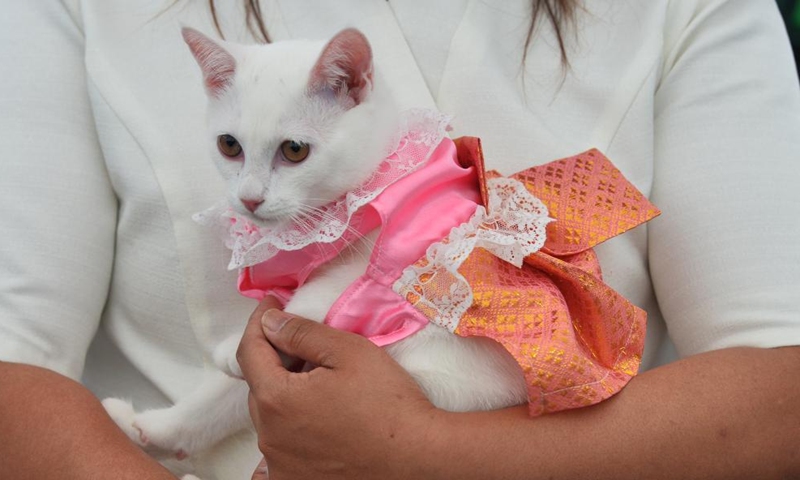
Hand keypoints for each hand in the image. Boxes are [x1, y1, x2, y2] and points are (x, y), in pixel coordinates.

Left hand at [236, 299, 440, 479]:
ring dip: (284, 395)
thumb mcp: (348, 352)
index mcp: (276, 400)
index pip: (249, 352)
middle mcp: (269, 437)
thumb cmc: (388, 402)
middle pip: (259, 386)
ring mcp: (280, 465)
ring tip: (317, 382)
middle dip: (274, 359)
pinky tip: (312, 421)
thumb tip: (269, 322)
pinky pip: (280, 447)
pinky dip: (289, 428)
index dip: (258, 322)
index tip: (270, 305)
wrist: (418, 457)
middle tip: (303, 343)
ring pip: (270, 417)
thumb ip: (302, 333)